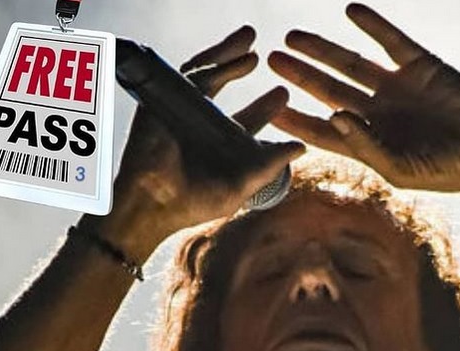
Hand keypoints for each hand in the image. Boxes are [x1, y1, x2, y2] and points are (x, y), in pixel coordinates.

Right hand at [85, 26, 304, 259]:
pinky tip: (240, 55)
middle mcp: (202, 127)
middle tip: (260, 56)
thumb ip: (272, 164)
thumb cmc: (198, 201)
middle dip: (242, 73)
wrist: (158, 200)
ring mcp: (184, 111)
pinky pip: (194, 74)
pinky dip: (217, 62)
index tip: (281, 93)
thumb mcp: (245, 183)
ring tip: (250, 40)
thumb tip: (301, 147)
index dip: (263, 109)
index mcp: (219, 149)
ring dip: (229, 55)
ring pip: (208, 75)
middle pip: (224, 93)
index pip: (245, 123)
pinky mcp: (169, 99)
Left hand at [268, 3, 459, 193]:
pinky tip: (351, 11)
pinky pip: (391, 40)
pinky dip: (373, 25)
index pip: (322, 129)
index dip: (296, 120)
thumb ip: (364, 145)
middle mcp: (377, 112)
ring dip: (323, 49)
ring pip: (351, 62)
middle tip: (271, 60)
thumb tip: (333, 116)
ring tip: (294, 37)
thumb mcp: (399, 168)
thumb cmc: (444, 171)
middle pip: (329, 89)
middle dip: (300, 75)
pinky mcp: (421, 66)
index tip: (269, 110)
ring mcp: (396, 87)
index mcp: (368, 140)